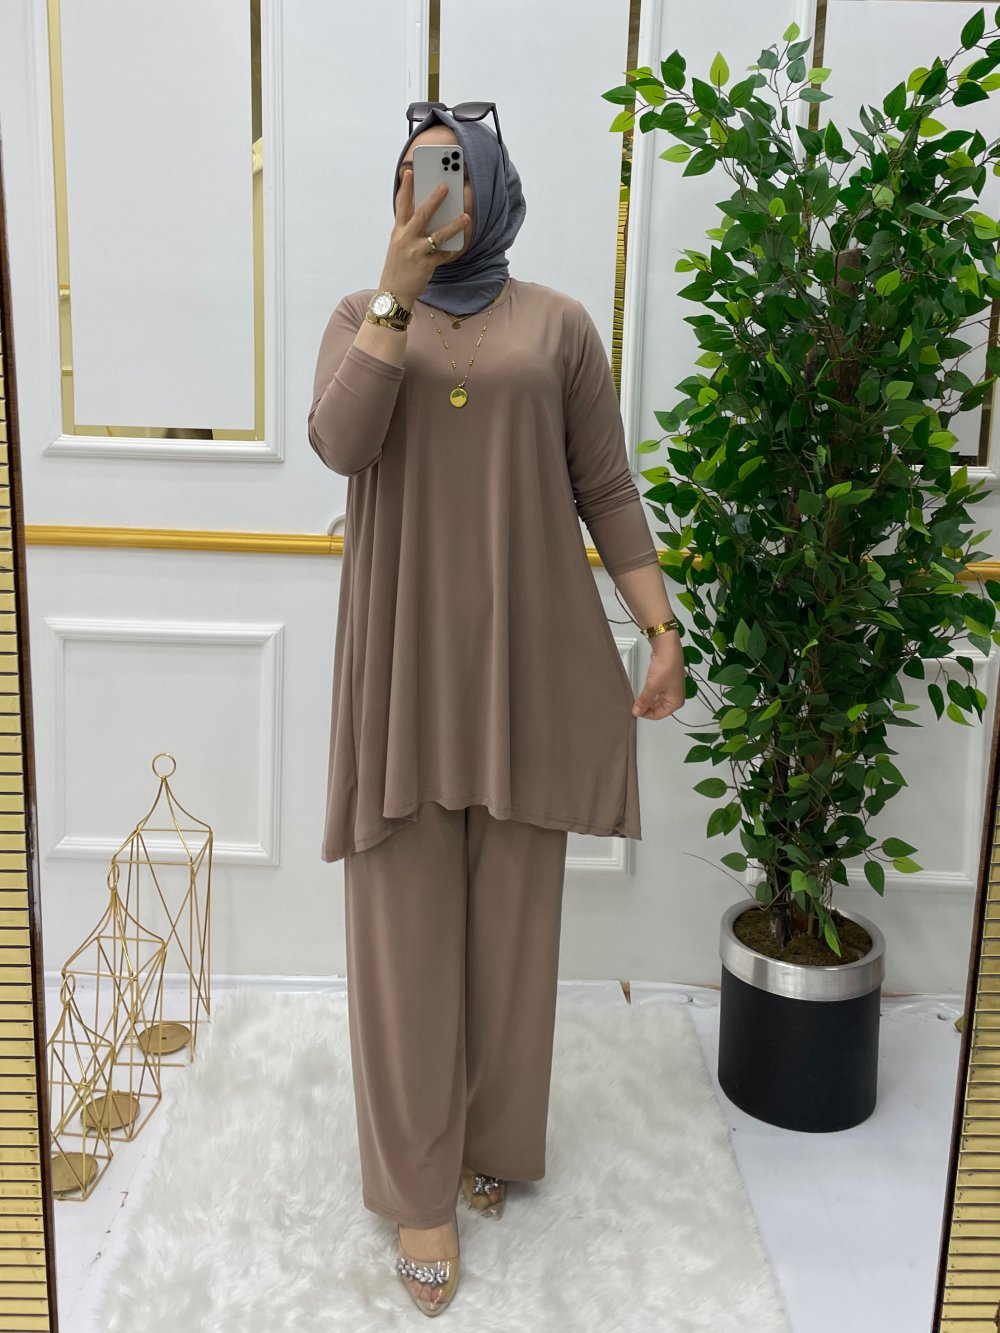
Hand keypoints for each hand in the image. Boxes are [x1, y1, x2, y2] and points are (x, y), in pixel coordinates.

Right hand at [382, 169, 469, 303]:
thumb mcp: (399, 244)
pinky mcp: (426, 266)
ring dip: (454, 225)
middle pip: (421, 214)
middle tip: (445, 185)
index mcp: (398, 231)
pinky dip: (454, 249)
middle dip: (434, 199)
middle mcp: (406, 239)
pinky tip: (462, 243)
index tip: (409, 172)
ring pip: (438, 235)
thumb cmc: (398, 266)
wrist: (393, 292)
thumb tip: (430, 214)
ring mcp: (416, 253)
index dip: (405, 188)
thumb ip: (410, 229)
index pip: (401, 205)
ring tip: (466, 216)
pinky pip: (444, 255)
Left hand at [631, 633, 685, 719]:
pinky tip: (642, 691)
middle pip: (658, 708)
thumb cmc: (665, 667)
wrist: (667, 647)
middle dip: (646, 707)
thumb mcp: (652, 686)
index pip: (659, 715)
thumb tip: (636, 712)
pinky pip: (655, 692)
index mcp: (676, 702)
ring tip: (637, 698)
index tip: (635, 711)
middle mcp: (675, 697)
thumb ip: (643, 701)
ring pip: (656, 700)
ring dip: (647, 700)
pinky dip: (648, 693)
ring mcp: (670, 689)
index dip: (646, 714)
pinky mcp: (665, 681)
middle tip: (634, 705)